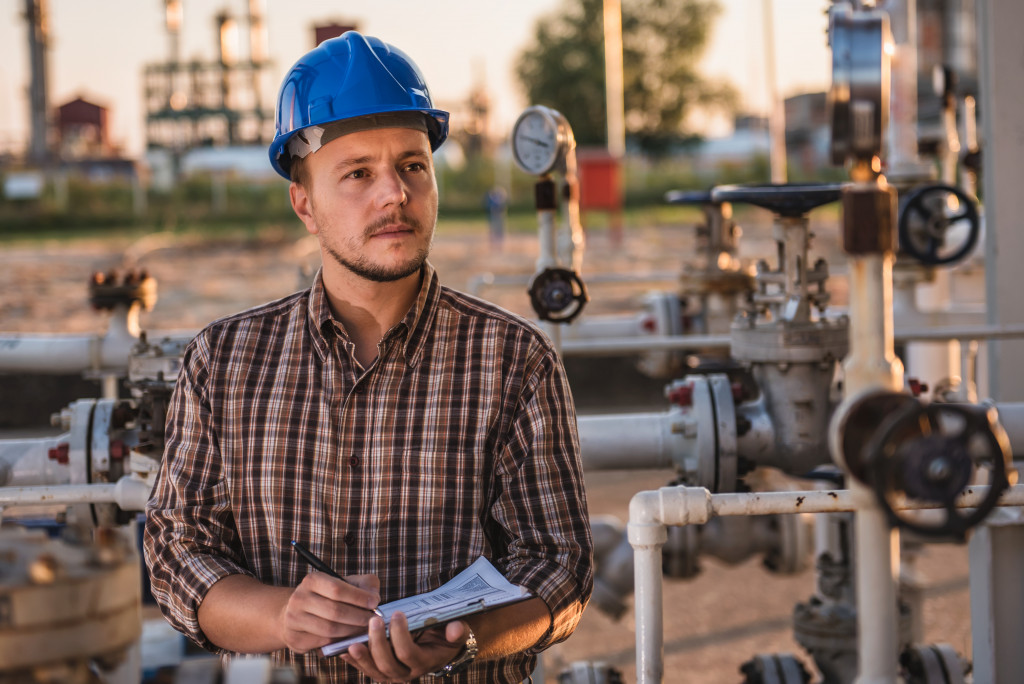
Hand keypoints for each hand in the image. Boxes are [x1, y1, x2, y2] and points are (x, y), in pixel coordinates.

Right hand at [279, 572, 380, 652]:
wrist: (300, 613)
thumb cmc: (330, 597)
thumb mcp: (346, 583)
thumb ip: (365, 585)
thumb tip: (373, 598)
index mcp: (312, 580)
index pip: (337, 589)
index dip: (358, 597)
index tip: (375, 602)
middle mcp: (299, 598)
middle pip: (335, 611)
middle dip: (359, 617)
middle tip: (374, 620)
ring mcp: (293, 620)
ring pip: (329, 630)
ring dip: (352, 631)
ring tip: (364, 629)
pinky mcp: (295, 638)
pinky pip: (322, 644)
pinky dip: (339, 642)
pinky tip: (350, 638)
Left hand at [342, 613, 467, 682]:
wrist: (438, 648)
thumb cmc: (445, 636)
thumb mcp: (456, 632)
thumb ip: (457, 631)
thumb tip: (455, 628)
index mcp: (424, 663)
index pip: (408, 654)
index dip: (400, 636)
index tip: (396, 614)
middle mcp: (406, 674)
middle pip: (387, 664)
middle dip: (378, 643)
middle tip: (373, 621)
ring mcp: (392, 674)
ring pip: (374, 670)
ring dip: (362, 657)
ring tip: (353, 642)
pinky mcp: (380, 671)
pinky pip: (365, 668)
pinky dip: (354, 660)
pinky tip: (343, 650)